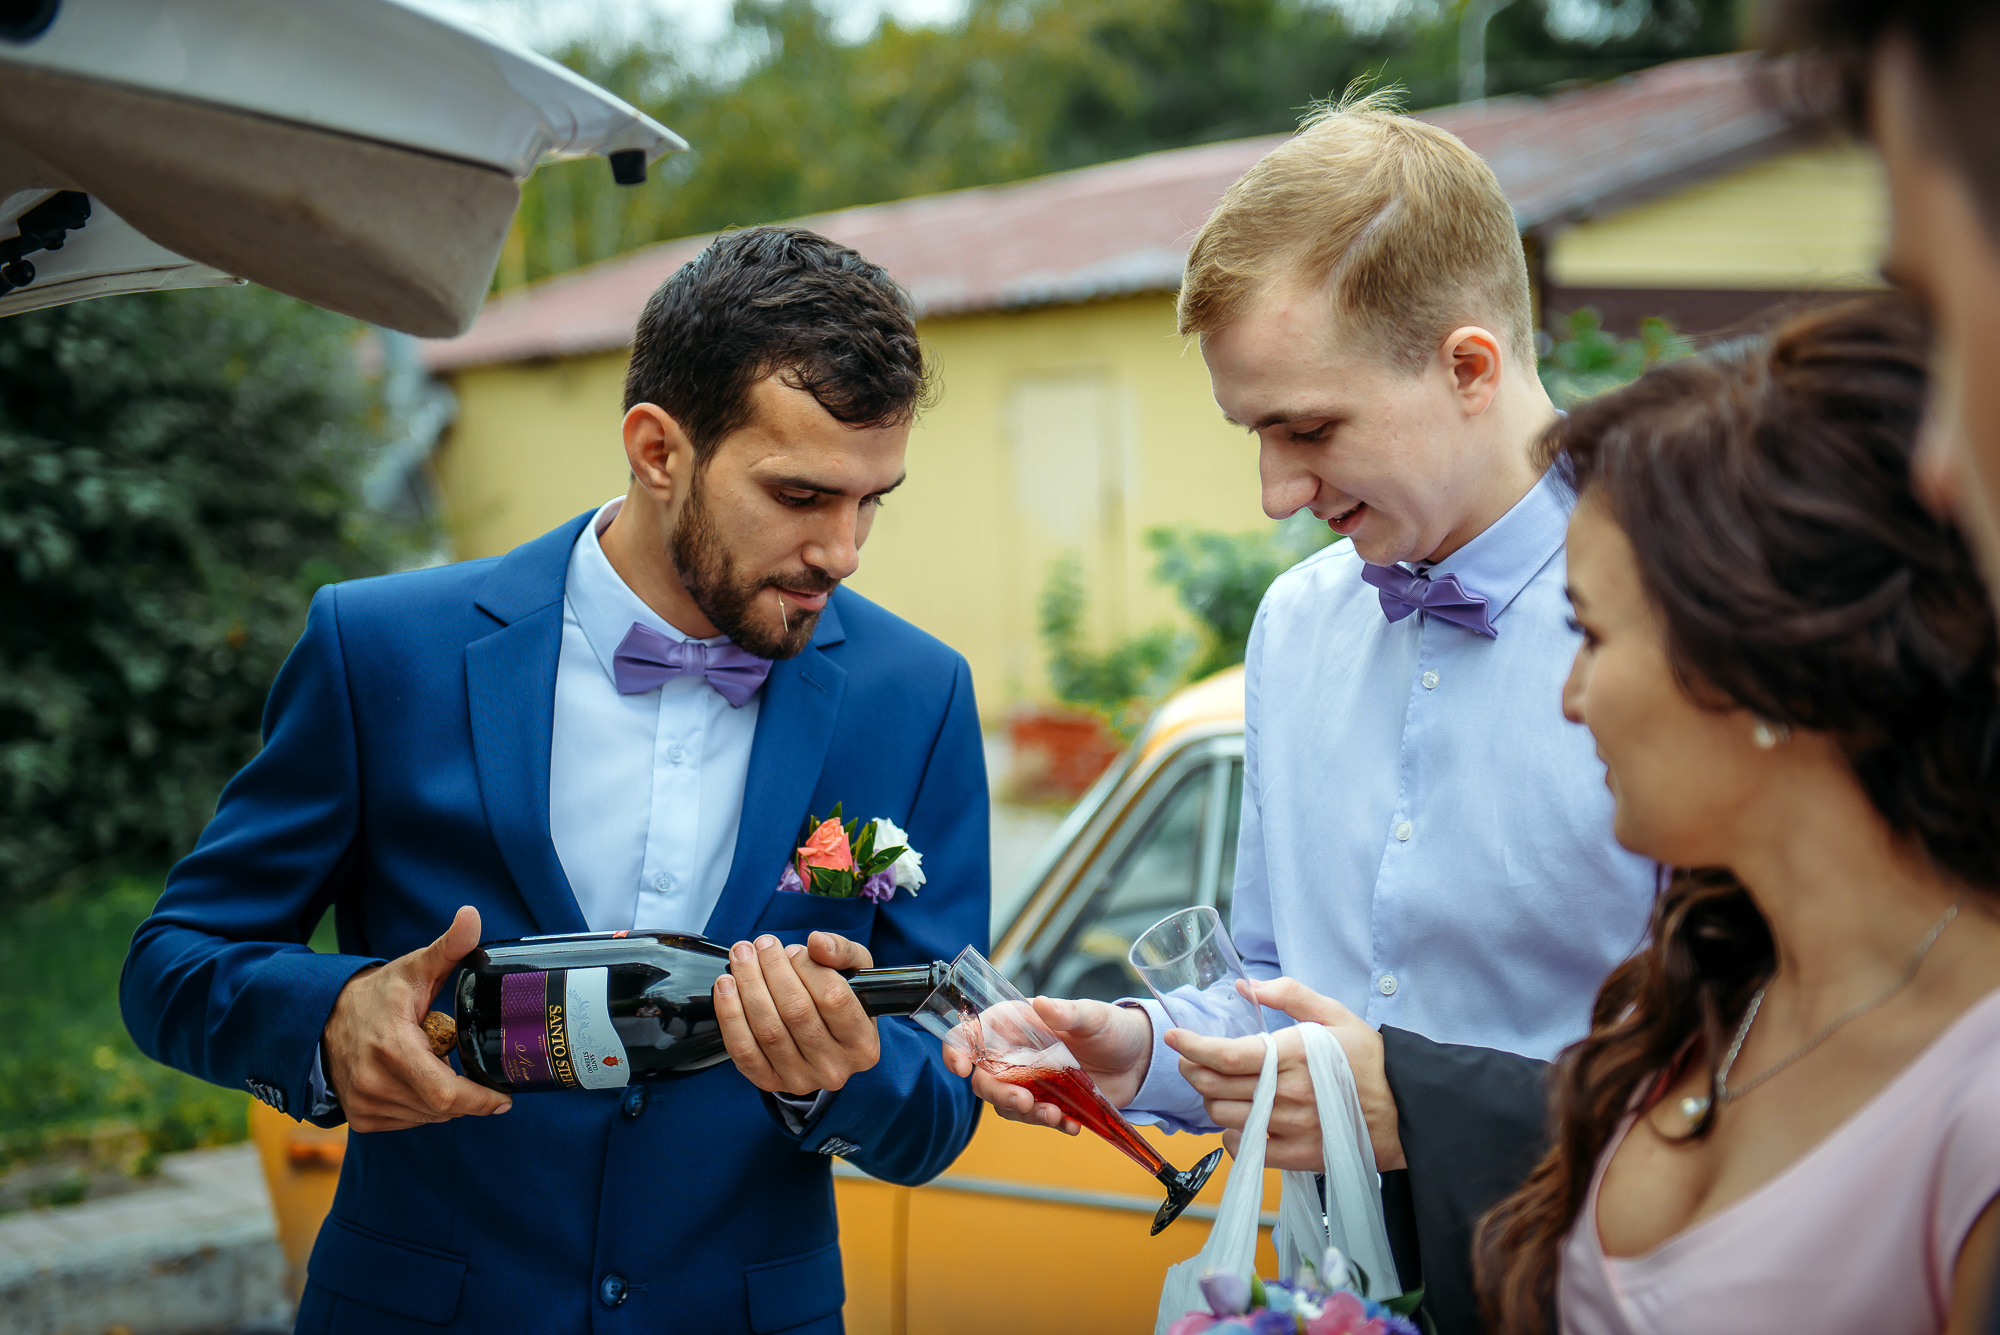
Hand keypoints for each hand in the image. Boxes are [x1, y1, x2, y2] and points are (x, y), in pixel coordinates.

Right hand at [321, 905, 512, 1132]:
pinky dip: (423, 1108)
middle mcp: (374, 1082)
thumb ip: (448, 947)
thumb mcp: (415, 968)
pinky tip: (420, 1080)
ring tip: (439, 1065)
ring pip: (427, 1117)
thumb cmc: (378, 993)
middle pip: (441, 1108)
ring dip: (444, 1101)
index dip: (479, 1101)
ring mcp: (364, 1103)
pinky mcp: (360, 1117)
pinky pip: (408, 1122)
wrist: (325, 1017)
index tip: (504, 1100)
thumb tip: (472, 915)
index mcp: (393, 1048)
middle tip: (473, 1071)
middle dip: (466, 1096)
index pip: (445, 1093)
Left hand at [713, 932, 881, 1095]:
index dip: (808, 967)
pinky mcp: (768, 1082)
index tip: (794, 950)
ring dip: (748, 986)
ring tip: (742, 957)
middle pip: (796, 1011)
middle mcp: (834, 1067)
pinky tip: (726, 987)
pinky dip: (730, 1014)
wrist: (822, 1044)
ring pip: (768, 1029)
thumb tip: (817, 943)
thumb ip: (843, 951)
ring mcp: (800, 1079)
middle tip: (761, 945)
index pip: (833, 997)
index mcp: (863, 1044)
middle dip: (772, 969)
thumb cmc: (841, 1004)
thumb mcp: (855, 974)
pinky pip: (743, 1050)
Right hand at [941, 997, 1152, 1134]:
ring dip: (1026, 1114)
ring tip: (1056, 1115)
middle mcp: (1015, 1053)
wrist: (1139, 1060)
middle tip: (1024, 1102)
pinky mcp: (1046, 1102)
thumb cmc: (1111, 1027)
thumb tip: (1042, 1004)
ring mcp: (1029, 1080)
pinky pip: (1036, 1118)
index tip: (961, 1067)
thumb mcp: (1094, 1016)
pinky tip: (1072, 1125)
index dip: (957, 1049)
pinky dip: (1051, 1124)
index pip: (972, 1033)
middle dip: (998, 1094)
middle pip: (984, 1078)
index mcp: (1015, 1023)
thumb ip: (1068, 1012)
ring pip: (1006, 1104)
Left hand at [1169, 978, 1404, 1172]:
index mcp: (1295, 1054)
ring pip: (1225, 1117)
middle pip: (1217, 1087)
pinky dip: (1231, 1135)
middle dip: (1194, 1071)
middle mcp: (1289, 1092)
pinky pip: (1246, 1149)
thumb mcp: (1335, 1013)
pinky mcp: (1298, 1155)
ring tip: (1217, 1088)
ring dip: (1211, 1100)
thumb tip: (1244, 986)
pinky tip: (1238, 1121)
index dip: (1193, 1047)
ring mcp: (1292, 1127)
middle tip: (1192, 1061)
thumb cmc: (1369, 1060)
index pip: (1228, 1054)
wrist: (1405, 1110)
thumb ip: (1289, 994)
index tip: (1174, 1038)